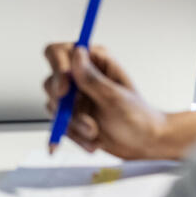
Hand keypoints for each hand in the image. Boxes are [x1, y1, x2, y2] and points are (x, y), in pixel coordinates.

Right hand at [44, 43, 168, 159]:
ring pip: (54, 107)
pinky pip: (59, 124)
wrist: (144, 144)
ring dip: (74, 125)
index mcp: (95, 61)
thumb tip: (76, 54)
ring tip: (95, 133)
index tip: (64, 90)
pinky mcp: (71, 114)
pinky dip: (74, 136)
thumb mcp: (115, 98)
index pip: (60, 52)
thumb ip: (92, 78)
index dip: (57, 68)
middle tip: (87, 122)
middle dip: (68, 108)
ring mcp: (75, 96)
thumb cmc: (138, 118)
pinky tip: (92, 141)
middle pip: (51, 82)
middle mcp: (81, 75)